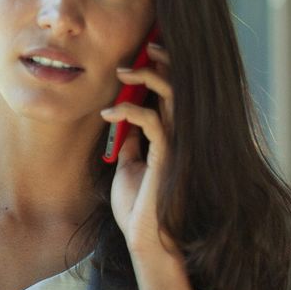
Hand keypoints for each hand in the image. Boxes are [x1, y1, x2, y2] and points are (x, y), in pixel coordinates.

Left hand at [100, 41, 181, 261]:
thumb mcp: (129, 167)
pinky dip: (129, 111)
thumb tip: (124, 121)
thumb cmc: (139, 207)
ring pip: (173, 97)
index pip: (172, 94)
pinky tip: (109, 115)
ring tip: (123, 73)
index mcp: (171, 137)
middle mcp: (180, 136)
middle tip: (143, 49)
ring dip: (148, 78)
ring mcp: (178, 145)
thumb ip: (132, 143)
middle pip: (181, 87)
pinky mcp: (170, 156)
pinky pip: (153, 120)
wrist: (146, 240)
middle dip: (164, 63)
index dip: (162, 70)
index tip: (142, 55)